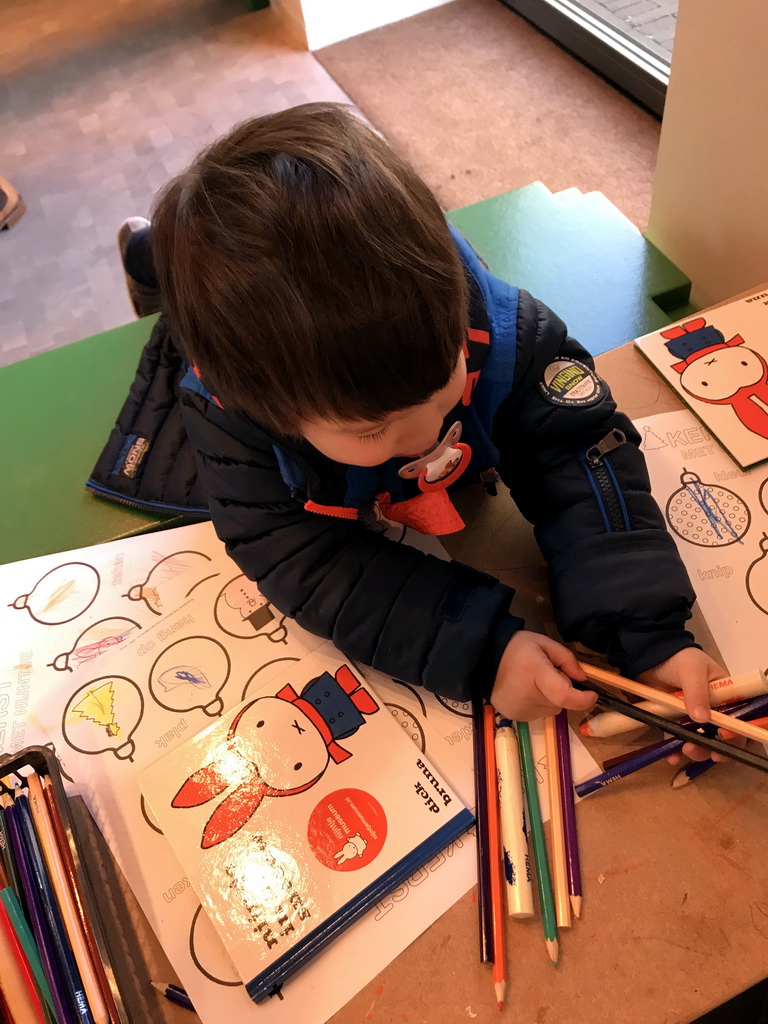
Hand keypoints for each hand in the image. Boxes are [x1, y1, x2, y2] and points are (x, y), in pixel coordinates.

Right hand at [489, 630, 596, 720]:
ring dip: (550, 698)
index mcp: (536, 673)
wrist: (483, 658)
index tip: (592, 694)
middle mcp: (528, 696)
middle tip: (547, 674)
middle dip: (561, 690)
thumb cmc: (516, 648)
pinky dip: (538, 704)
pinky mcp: (514, 716)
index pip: (563, 695)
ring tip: (533, 682)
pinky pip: (538, 714)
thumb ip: (567, 659)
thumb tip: (582, 679)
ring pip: (551, 710)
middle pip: (560, 702)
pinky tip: (525, 691)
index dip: (582, 699)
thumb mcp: (543, 643)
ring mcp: (520, 710)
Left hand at [637, 648, 743, 763]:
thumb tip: (702, 719)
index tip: (724, 739)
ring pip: (700, 741)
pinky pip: (678, 738)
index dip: (736, 733)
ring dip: (696, 750)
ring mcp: (693, 717)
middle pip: (720, 736)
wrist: (650, 655)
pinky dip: (675, 749)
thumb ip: (697, 692)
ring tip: (684, 751)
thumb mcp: (691, 670)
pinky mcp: (675, 720)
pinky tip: (671, 756)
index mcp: (725, 696)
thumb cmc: (679, 658)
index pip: (738, 719)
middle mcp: (713, 709)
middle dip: (713, 747)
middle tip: (702, 751)